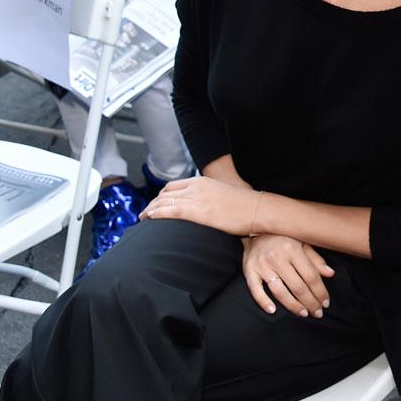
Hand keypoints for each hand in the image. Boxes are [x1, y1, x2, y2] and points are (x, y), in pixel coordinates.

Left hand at [140, 175, 261, 234]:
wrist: (257, 209)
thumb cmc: (244, 206)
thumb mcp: (223, 194)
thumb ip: (209, 197)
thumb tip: (204, 207)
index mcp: (202, 181)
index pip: (173, 186)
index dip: (160, 196)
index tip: (155, 205)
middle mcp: (196, 187)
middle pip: (165, 193)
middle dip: (152, 203)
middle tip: (145, 214)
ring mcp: (197, 198)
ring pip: (164, 201)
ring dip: (150, 210)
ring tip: (143, 218)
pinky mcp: (198, 212)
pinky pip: (170, 211)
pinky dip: (157, 213)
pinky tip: (150, 218)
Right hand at [241, 234, 335, 316]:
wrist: (254, 228)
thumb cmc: (282, 237)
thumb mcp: (301, 242)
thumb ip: (315, 259)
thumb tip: (330, 274)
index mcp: (293, 249)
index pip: (310, 276)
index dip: (320, 292)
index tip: (326, 303)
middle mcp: (277, 257)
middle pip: (298, 286)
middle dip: (310, 302)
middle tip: (317, 313)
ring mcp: (262, 265)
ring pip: (280, 291)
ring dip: (293, 306)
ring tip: (303, 313)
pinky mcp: (249, 271)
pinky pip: (256, 290)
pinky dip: (263, 302)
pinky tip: (273, 310)